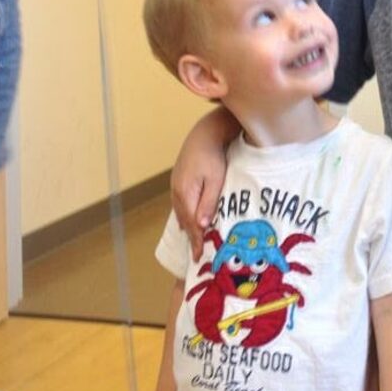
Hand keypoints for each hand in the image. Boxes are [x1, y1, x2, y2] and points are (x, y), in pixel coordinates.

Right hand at [171, 122, 227, 261]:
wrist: (204, 134)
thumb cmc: (214, 156)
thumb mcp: (216, 180)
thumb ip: (209, 203)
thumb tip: (201, 226)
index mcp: (186, 194)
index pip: (191, 224)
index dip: (196, 241)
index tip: (199, 257)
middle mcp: (177, 192)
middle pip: (184, 221)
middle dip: (191, 238)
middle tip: (196, 255)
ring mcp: (175, 185)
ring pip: (181, 213)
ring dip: (187, 228)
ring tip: (193, 241)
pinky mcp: (178, 180)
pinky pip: (180, 204)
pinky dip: (184, 215)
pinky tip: (187, 220)